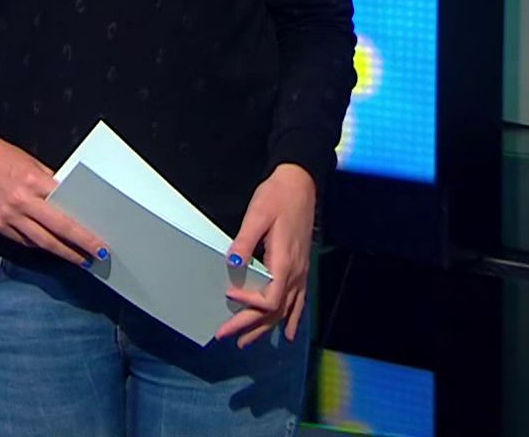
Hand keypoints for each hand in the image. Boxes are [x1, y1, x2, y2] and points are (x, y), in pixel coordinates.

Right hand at [0, 137, 109, 267]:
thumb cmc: (9, 159)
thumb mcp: (36, 166)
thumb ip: (53, 187)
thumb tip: (73, 206)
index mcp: (34, 183)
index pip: (65, 212)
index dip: (84, 231)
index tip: (99, 242)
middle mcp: (21, 202)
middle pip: (57, 231)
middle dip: (80, 246)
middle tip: (97, 255)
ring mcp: (8, 216)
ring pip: (41, 242)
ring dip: (63, 252)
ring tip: (80, 259)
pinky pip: (24, 241)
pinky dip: (41, 246)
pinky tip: (54, 248)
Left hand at [216, 163, 315, 347]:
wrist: (301, 185)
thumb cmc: (277, 198)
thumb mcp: (257, 215)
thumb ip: (245, 240)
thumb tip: (233, 261)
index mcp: (285, 263)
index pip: (269, 299)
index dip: (249, 305)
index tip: (228, 296)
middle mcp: (296, 274)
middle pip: (274, 311)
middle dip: (250, 326)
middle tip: (226, 337)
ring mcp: (301, 273)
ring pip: (286, 311)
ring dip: (266, 328)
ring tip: (247, 342)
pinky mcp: (301, 269)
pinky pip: (298, 303)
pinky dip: (292, 320)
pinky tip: (286, 334)